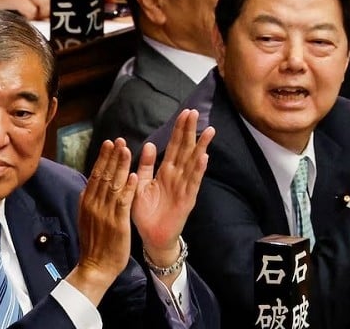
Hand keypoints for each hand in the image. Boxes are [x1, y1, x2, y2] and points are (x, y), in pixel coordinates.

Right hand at [67, 138, 137, 305]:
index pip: (95, 175)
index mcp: (87, 202)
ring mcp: (105, 213)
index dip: (103, 158)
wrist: (95, 266)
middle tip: (118, 140)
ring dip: (120, 166)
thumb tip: (89, 186)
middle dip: (112, 156)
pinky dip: (128, 188)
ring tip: (126, 150)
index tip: (109, 143)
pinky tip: (133, 175)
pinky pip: (123, 202)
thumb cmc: (94, 243)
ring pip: (113, 184)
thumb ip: (90, 202)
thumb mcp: (87, 218)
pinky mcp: (117, 223)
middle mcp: (94, 204)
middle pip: (104, 175)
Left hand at [132, 109, 214, 278]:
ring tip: (209, 130)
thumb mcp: (140, 185)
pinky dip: (198, 170)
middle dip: (190, 131)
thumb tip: (149, 144)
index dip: (179, 130)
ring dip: (201, 147)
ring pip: (193, 163)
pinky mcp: (187, 199)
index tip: (184, 113)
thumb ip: (145, 166)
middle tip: (195, 112)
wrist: (151, 237)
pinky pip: (193, 183)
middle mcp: (177, 176)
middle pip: (185, 149)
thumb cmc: (145, 212)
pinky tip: (204, 158)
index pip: (174, 146)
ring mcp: (184, 187)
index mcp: (165, 172)